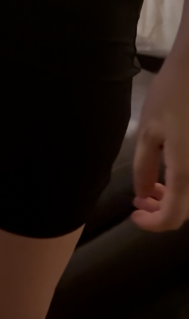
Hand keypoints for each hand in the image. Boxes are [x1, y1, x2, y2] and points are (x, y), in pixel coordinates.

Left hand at [131, 56, 188, 231]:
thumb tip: (143, 195)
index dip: (152, 224)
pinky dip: (183, 182)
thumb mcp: (148, 131)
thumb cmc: (172, 95)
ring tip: (153, 186)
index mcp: (186, 172)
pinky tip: (169, 169)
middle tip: (140, 199)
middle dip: (161, 210)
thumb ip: (144, 168)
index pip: (173, 218)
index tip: (135, 213)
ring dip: (173, 198)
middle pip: (186, 211)